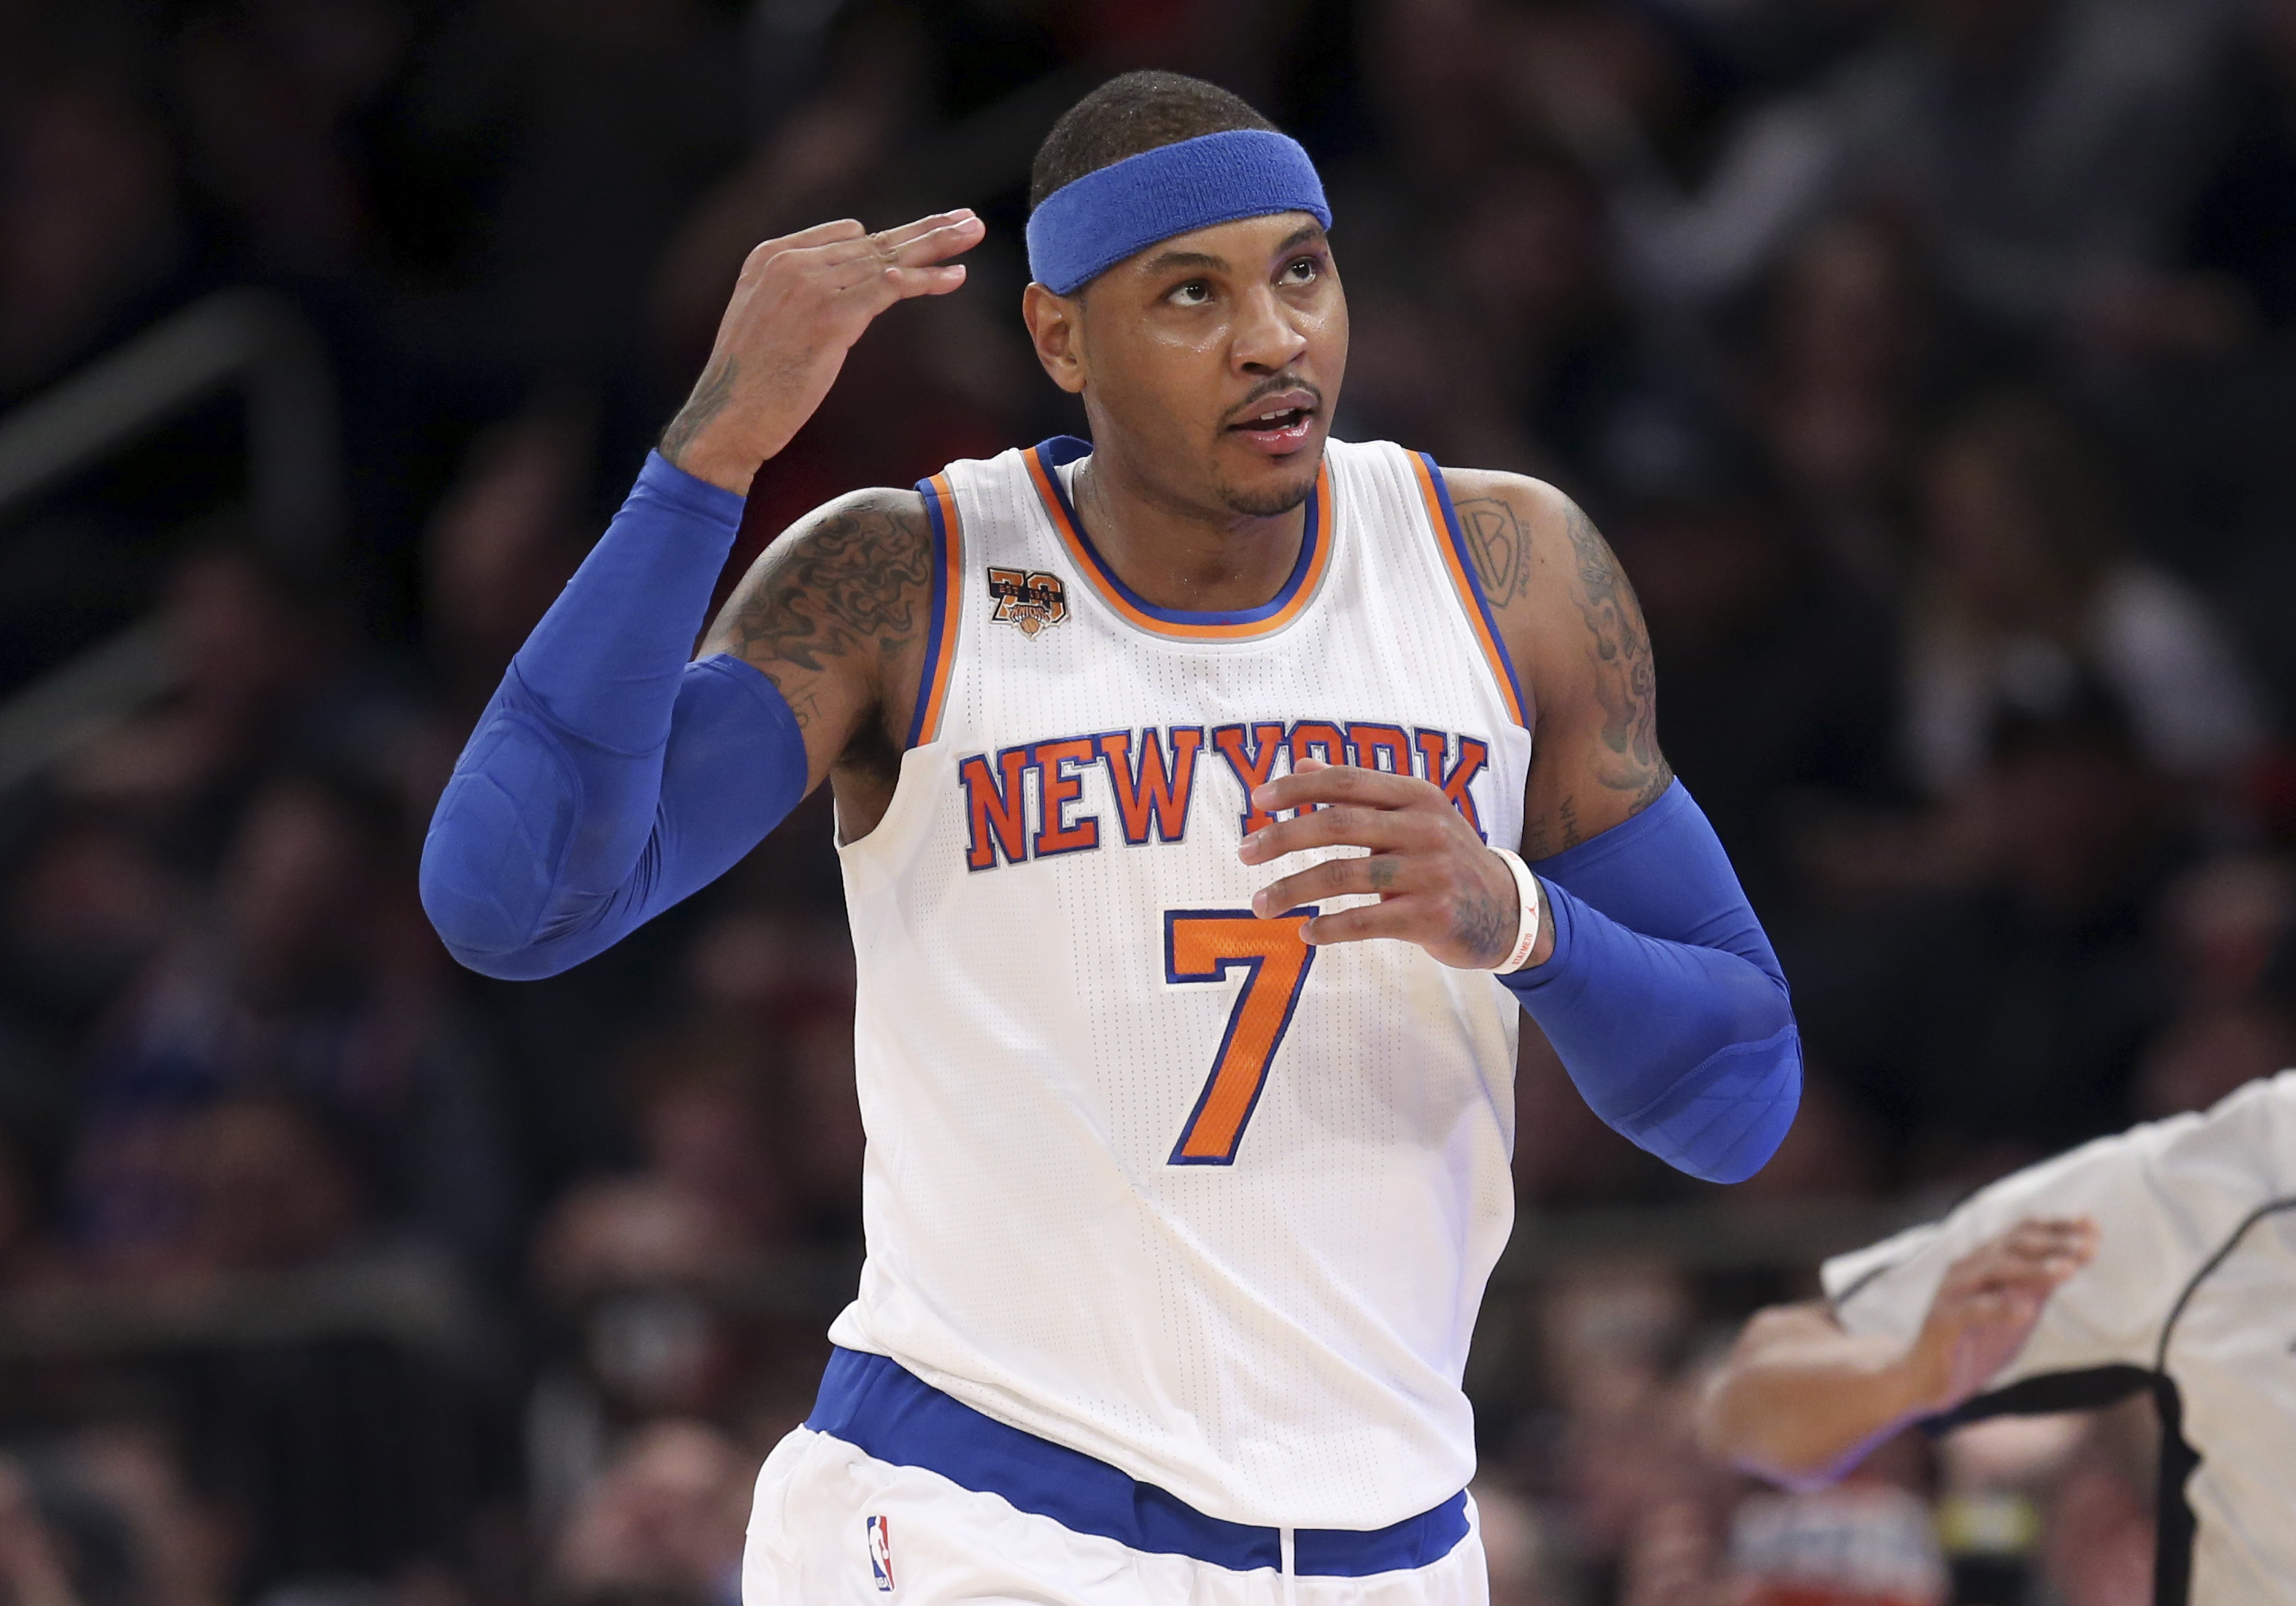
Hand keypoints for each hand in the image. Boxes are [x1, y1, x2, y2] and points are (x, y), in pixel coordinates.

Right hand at [660, 210, 985, 491]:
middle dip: (926, 229)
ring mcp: (811, 286)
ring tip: (974, 233)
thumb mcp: (764, 320)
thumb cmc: (748, 382)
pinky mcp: (831, 317)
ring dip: (937, 246)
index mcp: (771, 256)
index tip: (930, 235)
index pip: (845, 236)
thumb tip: (840, 289)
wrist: (727, 417)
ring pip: (888, 259)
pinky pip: (889, 289)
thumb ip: (794, 293)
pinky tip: (955, 276)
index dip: (891, 239)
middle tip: (967, 220)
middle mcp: (791, 262)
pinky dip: (925, 280)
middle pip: (874, 241)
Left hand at [1236, 758, 1545, 968]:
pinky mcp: (1431, 916)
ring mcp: (1430, 872)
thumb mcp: (1412, 814)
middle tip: (1244, 852)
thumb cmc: (1444, 858)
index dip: (1297, 787)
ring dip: (1292, 889)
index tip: (1257, 800)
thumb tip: (1303, 763)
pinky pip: (1366, 921)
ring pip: (1343, 875)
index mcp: (1416, 795)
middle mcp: (1424, 827)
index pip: (1346, 781)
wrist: (1507, 910)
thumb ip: (1359, 791)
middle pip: (1337, 825)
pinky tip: (1306, 932)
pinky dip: (1328, 928)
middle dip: (1282, 837)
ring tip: (1261, 904)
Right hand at [1901, 1217, 2098, 1415]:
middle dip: (2053, 1243)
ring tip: (2067, 1269)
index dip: (2057, 1227)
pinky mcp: (1942, 1320)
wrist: (1922, 1374)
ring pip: (1994, 1270)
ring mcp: (1952, 1292)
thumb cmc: (1974, 1338)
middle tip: (2088, 1247)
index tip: (2093, 1226)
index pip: (2021, 1233)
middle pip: (2012, 1245)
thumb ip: (2038, 1285)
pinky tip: (2025, 1311)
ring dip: (2033, 1268)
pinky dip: (1998, 1308)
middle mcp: (1967, 1268)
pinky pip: (1971, 1310)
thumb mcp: (2015, 1309)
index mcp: (1983, 1261)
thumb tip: (2076, 1259)